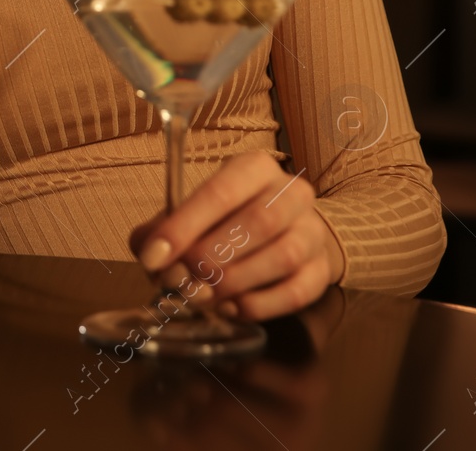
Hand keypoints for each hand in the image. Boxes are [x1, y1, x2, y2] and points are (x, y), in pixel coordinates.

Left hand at [128, 151, 346, 321]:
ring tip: (203, 294)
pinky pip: (297, 291)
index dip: (183, 227)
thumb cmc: (225, 220)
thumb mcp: (189, 215)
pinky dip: (260, 304)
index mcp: (254, 168)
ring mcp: (312, 231)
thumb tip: (154, 259)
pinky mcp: (321, 269)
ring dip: (235, 281)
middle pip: (258, 222)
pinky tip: (230, 308)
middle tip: (183, 280)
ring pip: (282, 256)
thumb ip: (162, 232)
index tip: (155, 257)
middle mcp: (291, 193)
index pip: (219, 192)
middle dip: (211, 256)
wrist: (284, 231)